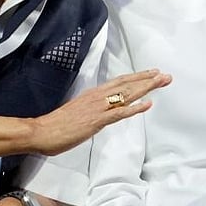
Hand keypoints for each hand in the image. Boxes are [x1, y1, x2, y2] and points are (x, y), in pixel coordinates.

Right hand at [30, 70, 170, 155]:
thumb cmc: (57, 124)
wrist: (41, 131)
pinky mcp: (96, 121)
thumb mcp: (78, 112)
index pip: (119, 82)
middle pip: (127, 84)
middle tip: (165, 76)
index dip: (137, 77)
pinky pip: (119, 113)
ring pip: (127, 95)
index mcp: (93, 94)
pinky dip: (134, 108)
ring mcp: (98, 108)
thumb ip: (93, 109)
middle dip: (148, 80)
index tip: (152, 73)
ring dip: (146, 88)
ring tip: (162, 82)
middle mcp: (97, 97)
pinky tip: (147, 104)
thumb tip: (103, 111)